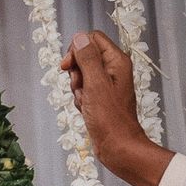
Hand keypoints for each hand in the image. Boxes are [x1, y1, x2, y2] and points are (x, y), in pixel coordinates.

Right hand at [59, 31, 171, 185]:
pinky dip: (80, 100)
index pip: (92, 39)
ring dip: (77, 89)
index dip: (76, 50)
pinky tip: (86, 111)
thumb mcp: (96, 84)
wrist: (118, 147)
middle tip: (81, 88)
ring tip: (85, 103)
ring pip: (82, 76)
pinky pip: (84, 92)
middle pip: (85, 57)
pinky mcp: (101, 99)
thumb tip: (79, 38)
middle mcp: (113, 70)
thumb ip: (87, 58)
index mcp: (117, 61)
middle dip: (76, 73)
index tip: (67, 67)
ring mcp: (107, 85)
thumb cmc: (110, 119)